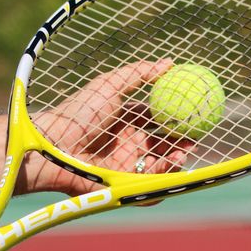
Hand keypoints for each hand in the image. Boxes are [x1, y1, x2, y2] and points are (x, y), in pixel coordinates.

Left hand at [27, 59, 192, 194]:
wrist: (54, 145)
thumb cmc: (80, 112)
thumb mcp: (111, 86)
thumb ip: (140, 73)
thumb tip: (170, 62)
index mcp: (125, 123)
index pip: (156, 122)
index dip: (175, 120)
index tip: (192, 114)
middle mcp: (127, 146)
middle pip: (162, 147)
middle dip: (181, 145)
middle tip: (195, 139)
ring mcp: (125, 167)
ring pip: (159, 168)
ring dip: (175, 162)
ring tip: (184, 153)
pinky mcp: (121, 187)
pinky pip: (148, 188)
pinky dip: (163, 180)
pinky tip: (170, 168)